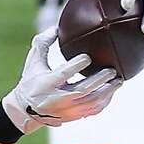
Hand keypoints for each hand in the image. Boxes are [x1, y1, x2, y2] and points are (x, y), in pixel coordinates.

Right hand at [2, 28, 121, 133]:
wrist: (25, 110)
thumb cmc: (31, 81)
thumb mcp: (33, 62)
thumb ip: (43, 43)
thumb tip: (57, 27)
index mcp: (46, 84)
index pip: (63, 74)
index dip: (77, 65)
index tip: (88, 57)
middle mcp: (56, 99)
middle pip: (82, 90)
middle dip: (99, 80)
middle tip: (112, 69)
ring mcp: (66, 110)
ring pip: (91, 103)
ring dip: (107, 91)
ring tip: (118, 80)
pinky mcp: (72, 117)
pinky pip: (93, 110)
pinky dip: (105, 101)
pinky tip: (112, 91)